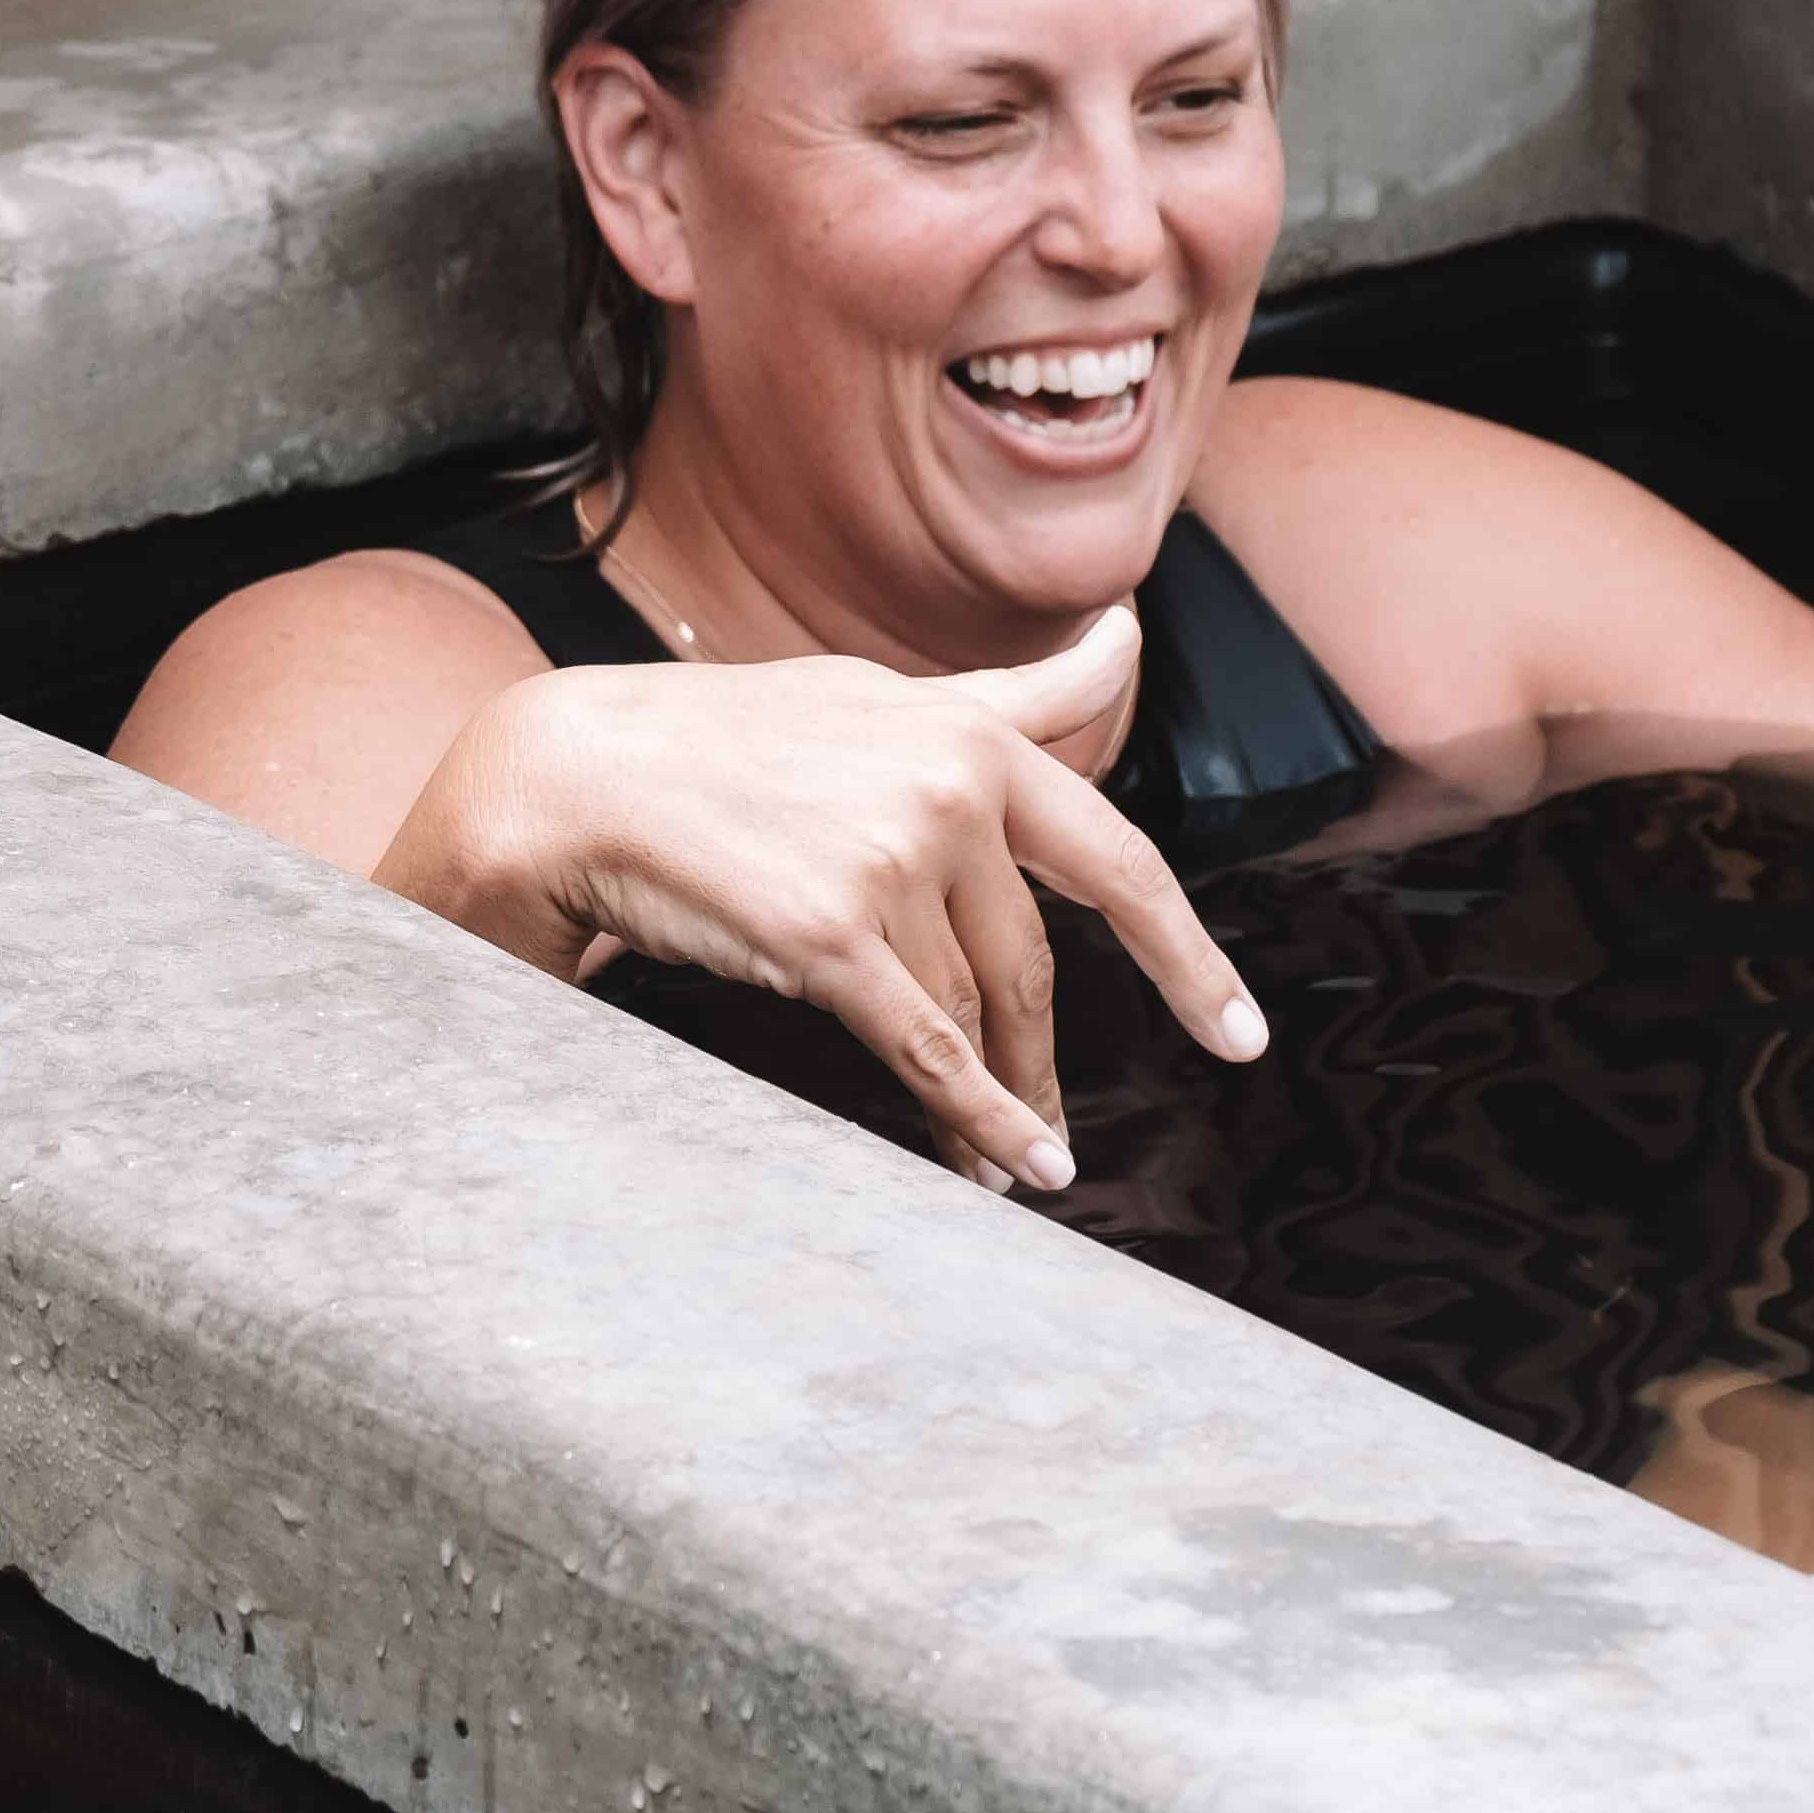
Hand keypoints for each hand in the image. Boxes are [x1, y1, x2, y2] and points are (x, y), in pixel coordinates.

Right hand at [395, 606, 1269, 1188]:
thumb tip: (1123, 642)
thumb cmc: (725, 742)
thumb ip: (1010, 698)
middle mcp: (944, 790)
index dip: (1186, 958)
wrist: (576, 779)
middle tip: (1058, 1125)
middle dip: (1046, 1057)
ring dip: (997, 1100)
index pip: (1115, 859)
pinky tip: (1006, 1170)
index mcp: (969, 736)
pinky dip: (980, 1122)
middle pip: (1032, 963)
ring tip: (999, 1159)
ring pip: (974, 1016)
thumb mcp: (876, 698)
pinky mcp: (828, 934)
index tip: (1238, 1035)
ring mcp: (888, 860)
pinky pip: (928, 1053)